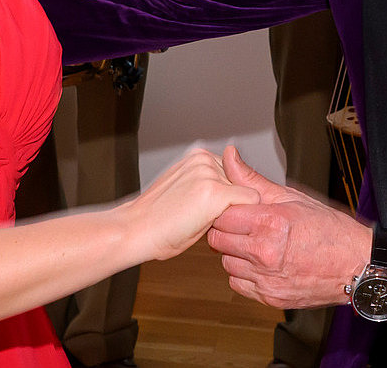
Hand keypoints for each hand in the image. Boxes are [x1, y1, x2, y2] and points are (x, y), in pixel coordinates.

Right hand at [121, 148, 259, 261]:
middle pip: (243, 183)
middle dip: (233, 203)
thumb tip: (233, 190)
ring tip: (207, 223)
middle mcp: (206, 160)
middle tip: (208, 219)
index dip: (229, 196)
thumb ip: (210, 184)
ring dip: (236, 211)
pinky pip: (250, 203)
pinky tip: (218, 227)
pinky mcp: (217, 192)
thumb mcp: (187, 192)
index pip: (235, 174)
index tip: (214, 211)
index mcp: (198, 156)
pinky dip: (242, 219)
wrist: (136, 230)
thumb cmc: (158, 219)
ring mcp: (211, 174)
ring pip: (247, 194)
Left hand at [206, 146, 368, 309]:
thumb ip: (253, 179)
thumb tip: (230, 157)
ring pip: (226, 263)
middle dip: (226, 230)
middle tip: (243, 225)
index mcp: (270, 223)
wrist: (357, 264)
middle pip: (217, 240)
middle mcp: (265, 253)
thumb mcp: (292, 196)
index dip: (226, 210)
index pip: (221, 216)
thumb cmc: (330, 230)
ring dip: (235, 253)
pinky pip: (238, 284)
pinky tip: (260, 263)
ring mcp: (267, 279)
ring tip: (256, 244)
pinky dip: (244, 274)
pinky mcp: (270, 297)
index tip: (234, 209)